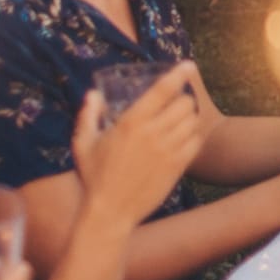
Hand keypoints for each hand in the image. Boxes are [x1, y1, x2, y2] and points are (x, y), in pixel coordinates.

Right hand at [72, 62, 205, 230]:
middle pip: (184, 103)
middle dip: (183, 100)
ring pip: (192, 121)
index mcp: (130, 122)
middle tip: (177, 104)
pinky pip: (195, 143)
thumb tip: (93, 94)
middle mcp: (152, 133)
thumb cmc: (93, 178)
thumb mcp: (83, 144)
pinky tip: (183, 139)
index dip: (178, 74)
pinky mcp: (176, 167)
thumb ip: (88, 115)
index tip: (188, 65)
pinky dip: (193, 137)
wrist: (109, 213)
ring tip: (180, 121)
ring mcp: (167, 151)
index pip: (162, 90)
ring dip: (189, 118)